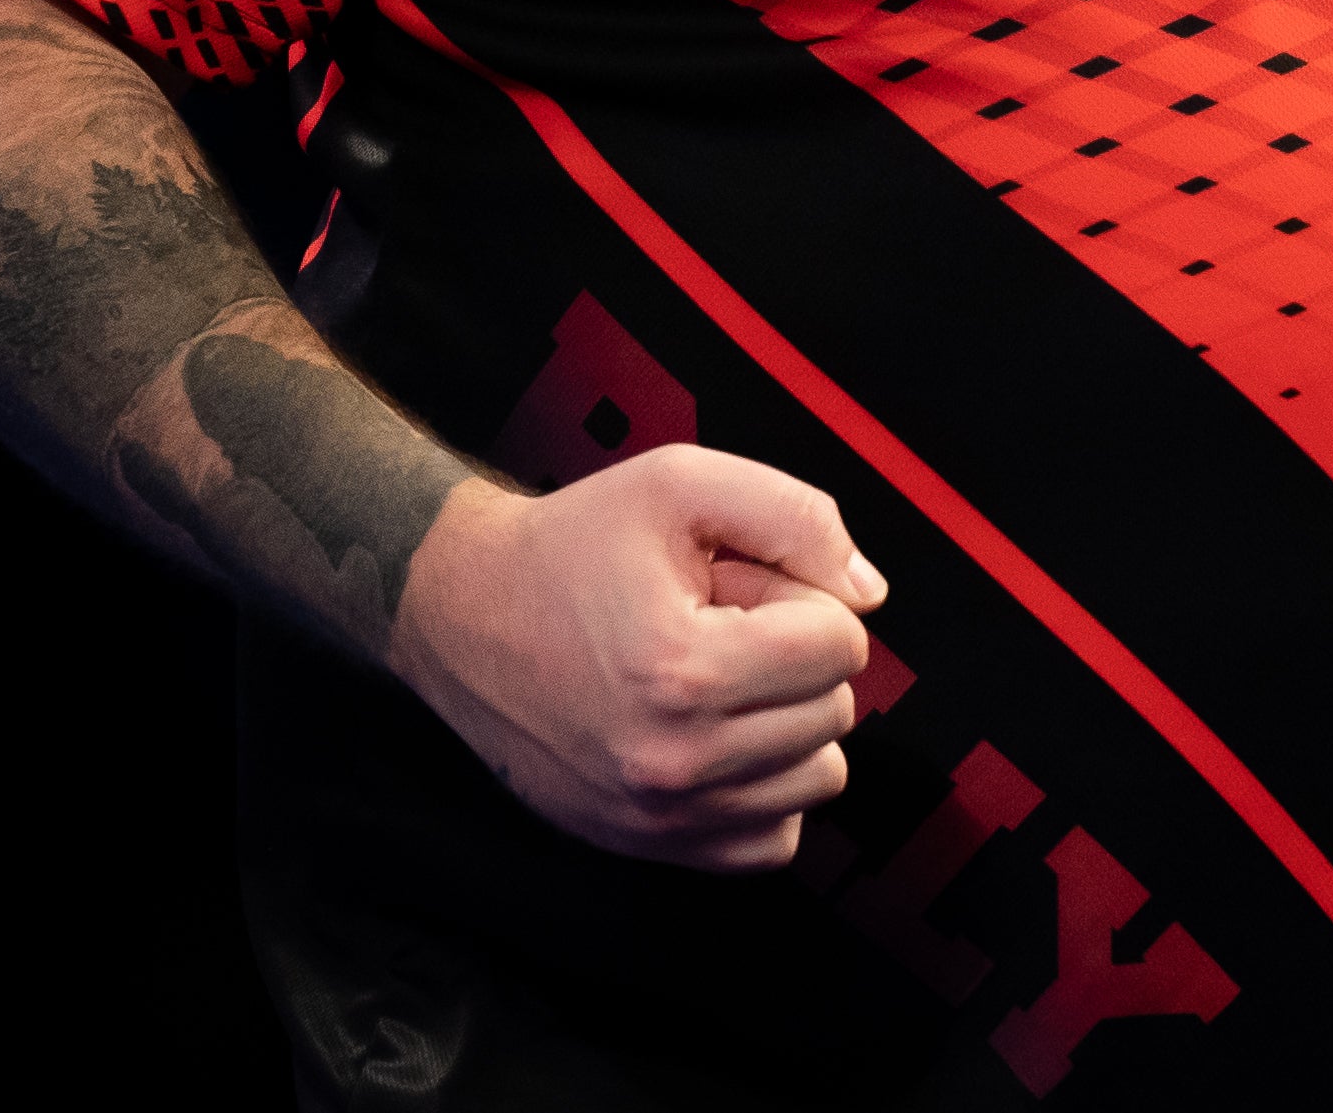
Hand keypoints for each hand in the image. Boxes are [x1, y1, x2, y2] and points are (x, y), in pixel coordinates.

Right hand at [387, 443, 887, 870]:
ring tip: (711, 676)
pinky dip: (764, 788)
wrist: (463, 612)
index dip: (803, 597)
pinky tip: (716, 735)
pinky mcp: (649, 847)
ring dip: (785, 721)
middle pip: (834, 711)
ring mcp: (660, 816)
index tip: (740, 587)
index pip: (842, 645)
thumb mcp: (681, 484)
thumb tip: (869, 592)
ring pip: (817, 776)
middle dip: (791, 655)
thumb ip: (797, 518)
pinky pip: (774, 839)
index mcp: (684, 669)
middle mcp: (674, 760)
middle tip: (718, 624)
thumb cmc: (571, 546)